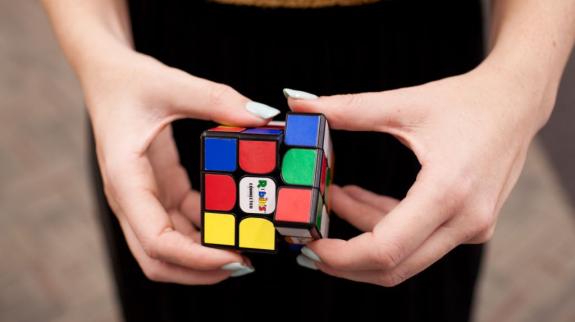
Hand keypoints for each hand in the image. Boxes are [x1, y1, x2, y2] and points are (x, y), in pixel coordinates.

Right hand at [85, 50, 279, 283]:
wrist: (106, 76)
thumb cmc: (129, 81)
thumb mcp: (173, 84)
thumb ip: (218, 100)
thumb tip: (264, 117)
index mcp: (125, 180)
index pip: (156, 241)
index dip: (195, 259)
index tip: (234, 259)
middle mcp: (130, 198)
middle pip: (158, 259)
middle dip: (200, 271)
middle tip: (245, 264)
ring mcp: (143, 198)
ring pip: (170, 246)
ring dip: (204, 254)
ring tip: (245, 247)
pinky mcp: (158, 190)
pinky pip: (181, 222)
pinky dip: (206, 228)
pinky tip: (234, 220)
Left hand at [286, 62, 552, 285]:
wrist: (516, 103)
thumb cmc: (465, 101)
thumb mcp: (404, 104)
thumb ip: (348, 109)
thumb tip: (298, 103)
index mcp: (449, 191)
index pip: (387, 248)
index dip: (342, 255)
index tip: (310, 243)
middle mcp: (466, 220)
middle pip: (394, 266)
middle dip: (346, 259)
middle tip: (311, 239)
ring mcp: (472, 228)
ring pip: (405, 256)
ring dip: (363, 235)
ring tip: (333, 197)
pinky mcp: (471, 226)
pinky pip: (419, 242)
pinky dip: (384, 226)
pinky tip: (359, 199)